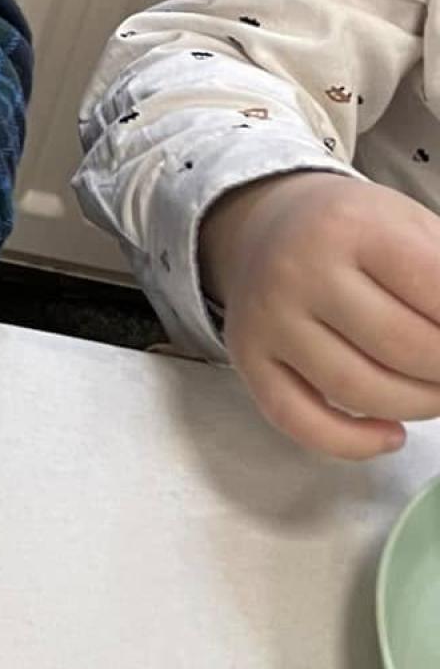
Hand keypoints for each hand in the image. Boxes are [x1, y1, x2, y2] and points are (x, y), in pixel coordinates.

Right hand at [199, 170, 439, 459]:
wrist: (267, 226)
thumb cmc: (358, 232)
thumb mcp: (415, 226)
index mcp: (352, 224)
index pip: (437, 293)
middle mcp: (299, 269)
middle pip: (404, 349)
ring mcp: (268, 318)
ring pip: (359, 391)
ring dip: (420, 406)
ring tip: (435, 393)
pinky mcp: (248, 359)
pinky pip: (299, 421)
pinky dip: (353, 443)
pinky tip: (391, 433)